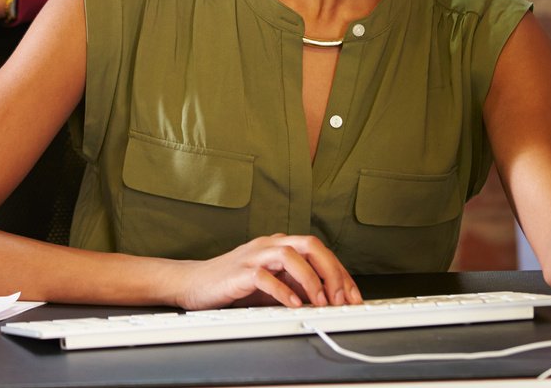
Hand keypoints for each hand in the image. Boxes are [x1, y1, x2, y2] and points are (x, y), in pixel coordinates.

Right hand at [171, 234, 361, 310]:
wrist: (196, 283)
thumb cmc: (235, 283)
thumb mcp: (273, 282)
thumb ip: (297, 284)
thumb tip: (329, 299)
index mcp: (281, 245)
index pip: (319, 251)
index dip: (340, 273)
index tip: (353, 296)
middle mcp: (270, 244)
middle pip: (310, 245)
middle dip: (332, 272)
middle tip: (343, 299)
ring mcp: (255, 255)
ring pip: (291, 256)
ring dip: (311, 280)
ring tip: (321, 302)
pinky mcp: (240, 272)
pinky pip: (266, 277)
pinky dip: (283, 291)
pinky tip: (294, 305)